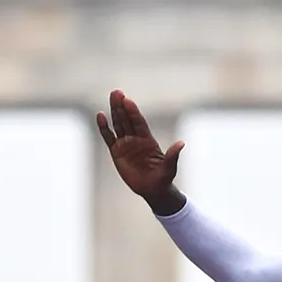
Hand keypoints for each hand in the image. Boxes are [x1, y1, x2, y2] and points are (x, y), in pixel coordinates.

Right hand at [97, 91, 185, 212]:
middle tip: (117, 92)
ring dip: (114, 111)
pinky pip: (108, 137)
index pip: (139, 122)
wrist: (153, 189)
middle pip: (127, 119)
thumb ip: (173, 155)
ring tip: (112, 97)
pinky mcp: (116, 152)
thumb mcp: (170, 167)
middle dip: (122, 106)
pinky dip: (104, 127)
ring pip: (118, 124)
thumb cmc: (164, 178)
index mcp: (148, 140)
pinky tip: (100, 116)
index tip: (128, 100)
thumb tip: (181, 143)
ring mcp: (126, 144)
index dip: (133, 112)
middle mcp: (136, 139)